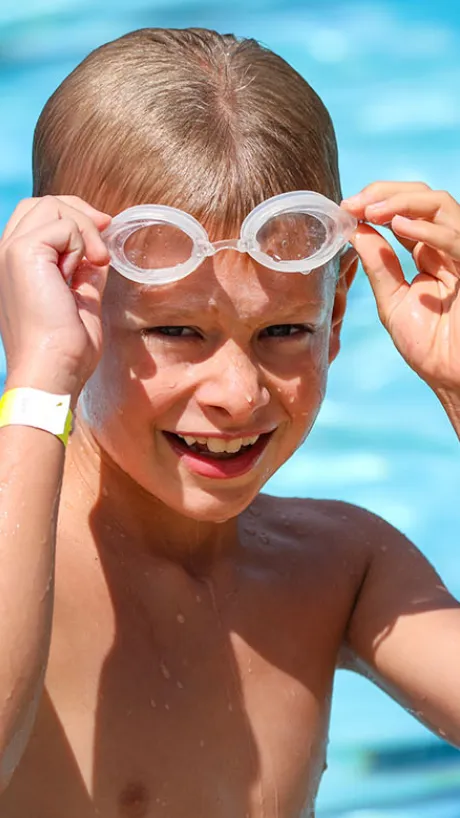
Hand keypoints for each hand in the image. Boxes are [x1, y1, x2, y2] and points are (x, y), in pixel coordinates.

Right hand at [0, 195, 110, 401]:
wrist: (54, 369)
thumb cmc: (64, 348)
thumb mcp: (80, 299)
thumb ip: (84, 272)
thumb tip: (99, 251)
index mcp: (17, 265)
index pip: (39, 216)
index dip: (74, 218)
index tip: (102, 237)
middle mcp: (7, 253)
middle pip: (43, 203)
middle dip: (80, 214)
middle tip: (104, 243)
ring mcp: (11, 251)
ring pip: (53, 207)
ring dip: (85, 231)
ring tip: (95, 264)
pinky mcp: (22, 253)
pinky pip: (63, 225)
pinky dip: (82, 243)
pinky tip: (83, 270)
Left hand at [341, 182, 459, 391]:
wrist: (453, 379)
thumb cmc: (429, 347)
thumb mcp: (394, 302)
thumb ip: (379, 266)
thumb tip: (355, 230)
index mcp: (429, 254)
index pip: (406, 212)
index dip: (377, 202)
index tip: (346, 208)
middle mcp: (448, 248)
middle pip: (424, 199)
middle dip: (386, 194)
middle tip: (355, 203)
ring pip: (441, 205)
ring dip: (402, 202)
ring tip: (371, 211)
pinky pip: (456, 238)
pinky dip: (427, 228)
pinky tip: (399, 227)